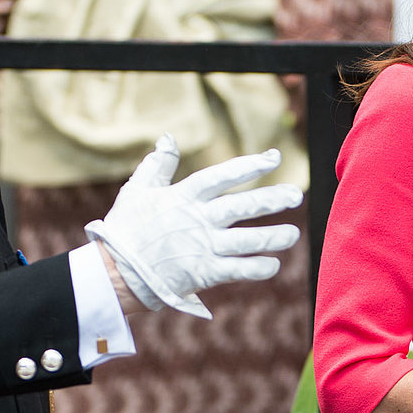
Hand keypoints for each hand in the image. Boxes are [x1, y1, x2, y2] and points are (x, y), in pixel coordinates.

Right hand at [86, 135, 301, 317]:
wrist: (116, 271)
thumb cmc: (126, 229)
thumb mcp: (138, 189)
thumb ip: (158, 164)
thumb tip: (168, 139)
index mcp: (185, 196)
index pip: (224, 175)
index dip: (250, 165)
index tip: (274, 157)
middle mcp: (199, 219)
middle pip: (243, 206)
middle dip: (272, 199)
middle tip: (296, 195)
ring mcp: (203, 246)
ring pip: (248, 239)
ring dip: (273, 237)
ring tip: (293, 234)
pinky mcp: (204, 273)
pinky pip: (239, 269)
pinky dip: (258, 267)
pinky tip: (273, 264)